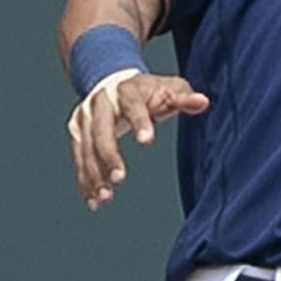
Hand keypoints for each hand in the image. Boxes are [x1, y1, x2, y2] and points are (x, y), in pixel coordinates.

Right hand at [66, 70, 209, 210]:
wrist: (113, 81)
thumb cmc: (147, 90)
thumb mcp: (168, 88)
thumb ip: (184, 97)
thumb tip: (203, 101)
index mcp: (126, 89)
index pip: (132, 105)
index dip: (139, 122)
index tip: (147, 141)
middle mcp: (100, 102)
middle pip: (100, 128)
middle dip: (108, 154)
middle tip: (119, 178)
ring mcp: (85, 118)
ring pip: (86, 146)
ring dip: (93, 172)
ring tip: (105, 196)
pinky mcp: (78, 133)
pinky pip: (79, 158)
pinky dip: (85, 179)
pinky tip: (93, 200)